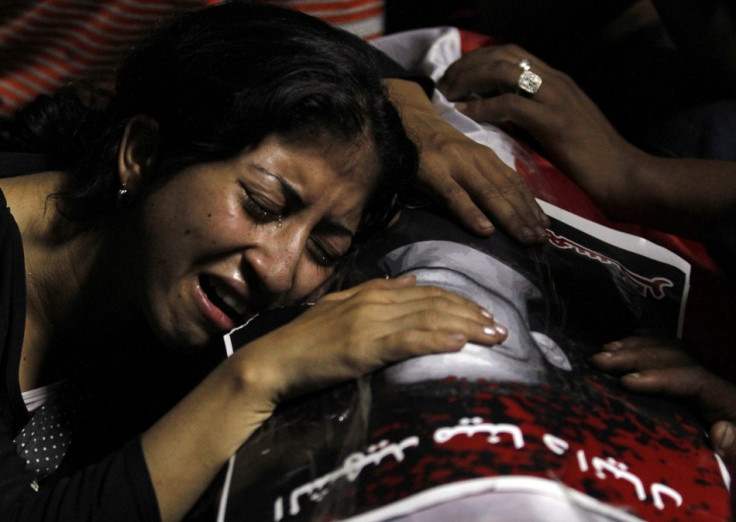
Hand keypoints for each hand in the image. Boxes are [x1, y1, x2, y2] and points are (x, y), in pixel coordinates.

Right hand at [235, 276, 507, 402]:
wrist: (274, 361)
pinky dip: (435, 338)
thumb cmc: (307, 340)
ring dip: (465, 325)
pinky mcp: (363, 347)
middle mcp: (375, 302)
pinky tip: (459, 342)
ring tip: (493, 334)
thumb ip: (377, 290)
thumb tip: (411, 280)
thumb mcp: (342, 305)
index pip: (425, 293)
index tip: (484, 312)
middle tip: (501, 326)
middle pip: (434, 303)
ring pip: (427, 318)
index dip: (458, 300)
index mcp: (372, 293)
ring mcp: (369, 323)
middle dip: (471, 313)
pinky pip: (407, 340)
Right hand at [383, 79, 548, 243]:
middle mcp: (475, 158)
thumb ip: (479, 176)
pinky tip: (486, 230)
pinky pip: (455, 196)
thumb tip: (503, 209)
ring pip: (488, 194)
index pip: (514, 182)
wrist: (402, 119)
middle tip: (540, 240)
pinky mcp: (432, 172)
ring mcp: (454, 163)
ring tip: (524, 238)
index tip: (545, 227)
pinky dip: (472, 213)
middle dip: (525, 216)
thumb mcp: (461, 157)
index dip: (531, 205)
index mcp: (484, 156)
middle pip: (506, 190)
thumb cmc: (431, 146)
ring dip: (509, 218)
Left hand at [438, 44, 645, 219]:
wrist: (623, 175)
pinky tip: (465, 114)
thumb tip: (499, 111)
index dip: (479, 59)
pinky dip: (483, 107)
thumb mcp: (559, 124)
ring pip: (504, 71)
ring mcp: (556, 98)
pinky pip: (510, 104)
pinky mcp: (554, 121)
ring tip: (450, 95)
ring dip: (470, 80)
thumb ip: (534, 112)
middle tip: (445, 83)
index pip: (512, 53)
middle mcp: (556, 80)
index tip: (457, 76)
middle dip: (469, 64)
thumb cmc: (591, 158)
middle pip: (503, 55)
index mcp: (556, 80)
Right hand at [591, 334, 735, 456]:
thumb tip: (723, 430)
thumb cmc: (730, 466)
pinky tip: (629, 338)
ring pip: (670, 350)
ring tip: (605, 351)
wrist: (731, 465)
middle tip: (600, 361)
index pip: (693, 380)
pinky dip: (649, 340)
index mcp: (727, 403)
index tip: (626, 382)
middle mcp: (714, 386)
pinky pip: (671, 349)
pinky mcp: (691, 384)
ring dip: (636, 347)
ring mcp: (702, 381)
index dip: (659, 377)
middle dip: (636, 356)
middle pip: (675, 358)